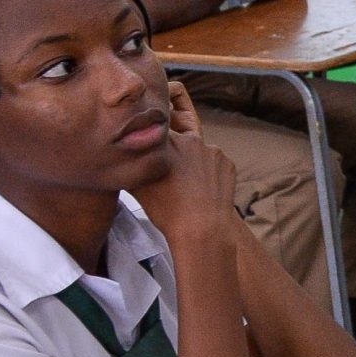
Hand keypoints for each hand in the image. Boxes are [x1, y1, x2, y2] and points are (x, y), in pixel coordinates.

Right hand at [131, 81, 240, 241]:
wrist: (202, 227)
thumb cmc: (166, 209)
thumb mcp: (138, 185)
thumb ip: (133, 164)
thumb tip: (127, 156)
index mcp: (167, 142)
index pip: (157, 129)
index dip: (154, 140)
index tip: (153, 149)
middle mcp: (191, 140)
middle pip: (180, 138)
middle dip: (173, 150)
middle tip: (170, 171)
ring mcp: (213, 150)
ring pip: (198, 151)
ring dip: (192, 161)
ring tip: (186, 185)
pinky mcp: (228, 163)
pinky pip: (215, 163)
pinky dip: (209, 172)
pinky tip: (202, 188)